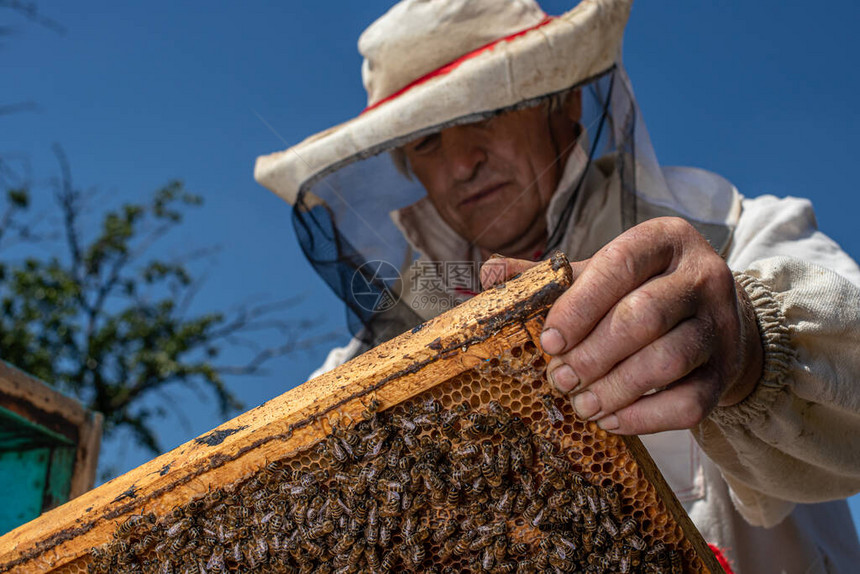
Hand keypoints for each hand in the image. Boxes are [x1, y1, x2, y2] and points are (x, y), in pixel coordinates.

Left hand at [480, 217, 762, 434]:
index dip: (579, 305)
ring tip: (580, 404)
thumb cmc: (641, 291)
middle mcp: (702, 276)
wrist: (714, 318)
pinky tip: (611, 420)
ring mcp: (720, 325)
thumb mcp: (600, 272)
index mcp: (664, 240)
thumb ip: (548, 276)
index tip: (548, 341)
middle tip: (559, 379)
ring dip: (615, 388)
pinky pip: (690, 403)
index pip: (619, 265)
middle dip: (593, 353)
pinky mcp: (726, 372)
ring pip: (669, 360)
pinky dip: (645, 418)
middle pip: (645, 316)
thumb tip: (489, 274)